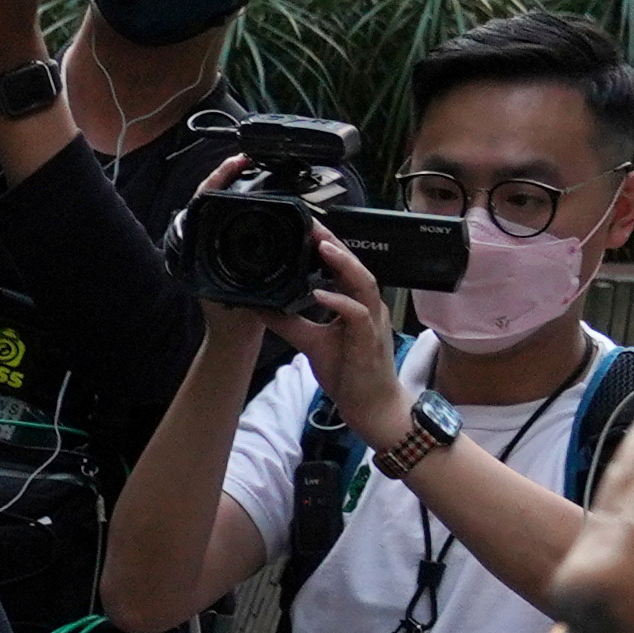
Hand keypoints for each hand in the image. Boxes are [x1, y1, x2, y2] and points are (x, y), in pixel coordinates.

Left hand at [275, 226, 408, 429]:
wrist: (370, 406)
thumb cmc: (348, 373)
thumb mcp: (311, 342)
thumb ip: (289, 322)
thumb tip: (261, 306)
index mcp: (356, 305)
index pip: (344, 268)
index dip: (329, 247)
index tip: (308, 229)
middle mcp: (368, 307)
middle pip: (356, 267)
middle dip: (335, 245)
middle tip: (313, 226)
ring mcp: (372, 322)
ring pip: (363, 283)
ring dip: (343, 264)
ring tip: (322, 247)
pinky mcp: (370, 340)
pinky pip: (357, 315)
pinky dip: (339, 302)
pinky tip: (321, 294)